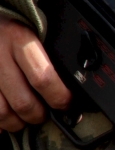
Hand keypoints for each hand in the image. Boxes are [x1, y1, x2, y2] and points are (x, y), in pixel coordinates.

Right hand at [0, 17, 71, 131]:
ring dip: (18, 123)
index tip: (66, 103)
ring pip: (3, 112)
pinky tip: (6, 120)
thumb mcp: (34, 30)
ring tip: (26, 118)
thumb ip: (49, 54)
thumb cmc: (13, 27)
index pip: (44, 79)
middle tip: (45, 113)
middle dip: (39, 115)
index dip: (60, 98)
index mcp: (20, 39)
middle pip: (24, 103)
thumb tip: (72, 86)